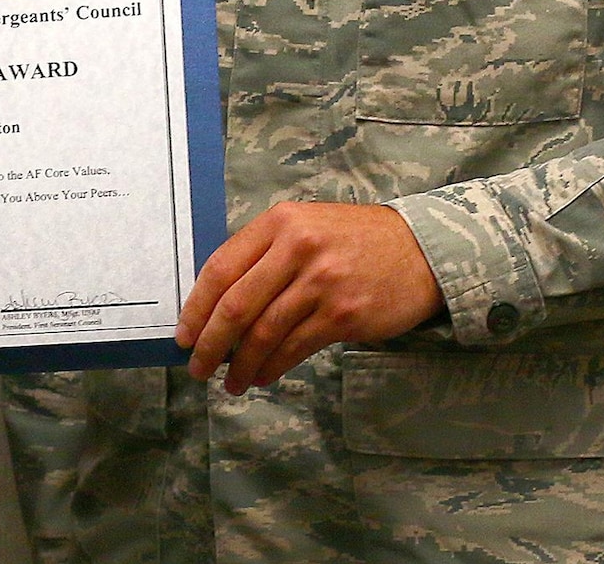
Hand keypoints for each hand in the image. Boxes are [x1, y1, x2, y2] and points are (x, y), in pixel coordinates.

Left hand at [175, 203, 445, 393]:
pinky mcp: (343, 314)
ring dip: (241, 364)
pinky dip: (272, 367)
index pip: (221, 267)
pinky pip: (295, 348)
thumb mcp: (305, 227)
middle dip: (210, 343)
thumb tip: (216, 304)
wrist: (419, 251)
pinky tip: (262, 376)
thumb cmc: (352, 241)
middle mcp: (297, 248)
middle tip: (197, 367)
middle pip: (237, 305)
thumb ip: (264, 255)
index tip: (184, 335)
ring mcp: (322, 282)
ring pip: (265, 333)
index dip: (196, 307)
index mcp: (279, 222)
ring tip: (230, 381)